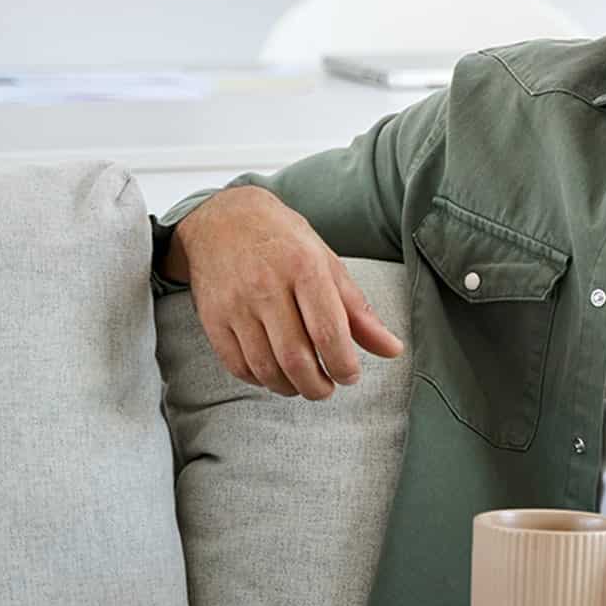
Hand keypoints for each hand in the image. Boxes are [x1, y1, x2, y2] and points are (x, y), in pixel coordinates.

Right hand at [172, 185, 403, 398]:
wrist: (222, 218)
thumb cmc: (283, 240)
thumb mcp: (326, 262)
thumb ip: (358, 310)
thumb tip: (393, 349)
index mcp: (303, 267)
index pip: (327, 331)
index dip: (343, 364)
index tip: (350, 376)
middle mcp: (266, 285)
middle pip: (295, 357)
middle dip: (317, 386)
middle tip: (327, 388)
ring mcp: (235, 304)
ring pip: (265, 367)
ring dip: (290, 387)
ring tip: (304, 383)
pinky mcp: (212, 318)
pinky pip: (237, 365)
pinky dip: (260, 380)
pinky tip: (274, 373)